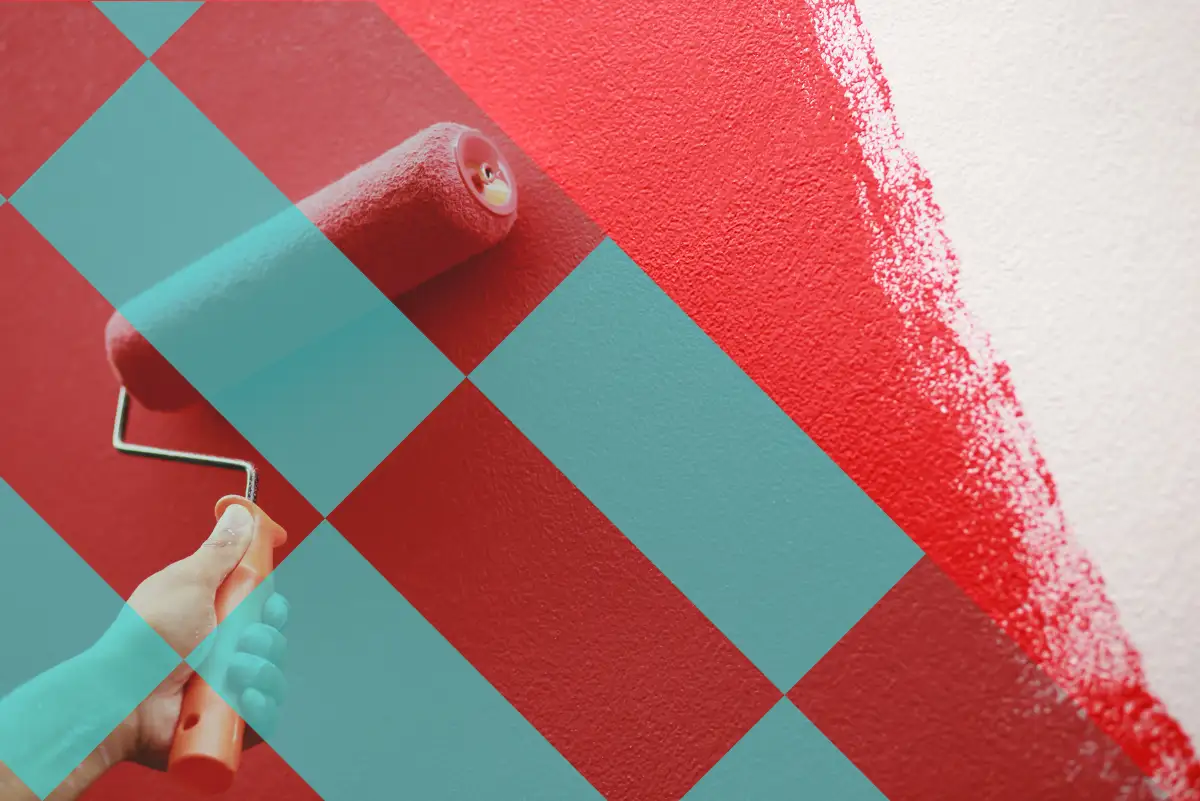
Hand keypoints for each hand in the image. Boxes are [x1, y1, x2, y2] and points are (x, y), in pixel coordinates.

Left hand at [116, 503, 288, 769]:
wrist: (123, 699)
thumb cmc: (147, 639)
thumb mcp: (189, 583)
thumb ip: (221, 551)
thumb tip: (240, 513)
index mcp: (213, 617)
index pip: (261, 606)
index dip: (272, 603)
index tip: (269, 603)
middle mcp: (221, 652)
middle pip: (273, 638)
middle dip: (267, 638)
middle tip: (242, 640)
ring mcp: (225, 688)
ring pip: (274, 674)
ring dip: (260, 670)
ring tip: (231, 674)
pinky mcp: (228, 723)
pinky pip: (267, 713)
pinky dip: (260, 705)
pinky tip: (240, 700)